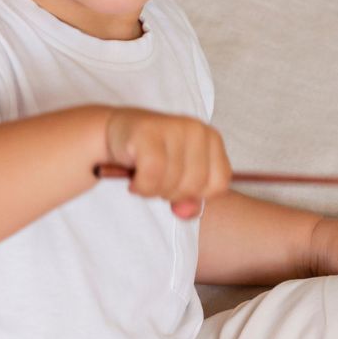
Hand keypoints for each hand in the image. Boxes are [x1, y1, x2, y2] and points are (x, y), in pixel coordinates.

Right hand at [104, 108, 231, 218]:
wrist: (118, 133)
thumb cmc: (153, 156)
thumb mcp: (179, 180)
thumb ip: (190, 201)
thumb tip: (186, 212)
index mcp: (212, 139)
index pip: (219, 183)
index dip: (196, 195)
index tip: (177, 186)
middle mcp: (197, 129)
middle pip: (195, 184)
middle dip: (172, 194)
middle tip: (156, 182)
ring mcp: (173, 127)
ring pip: (173, 180)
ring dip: (153, 190)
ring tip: (144, 178)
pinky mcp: (148, 132)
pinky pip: (152, 174)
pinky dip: (142, 186)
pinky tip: (135, 180)